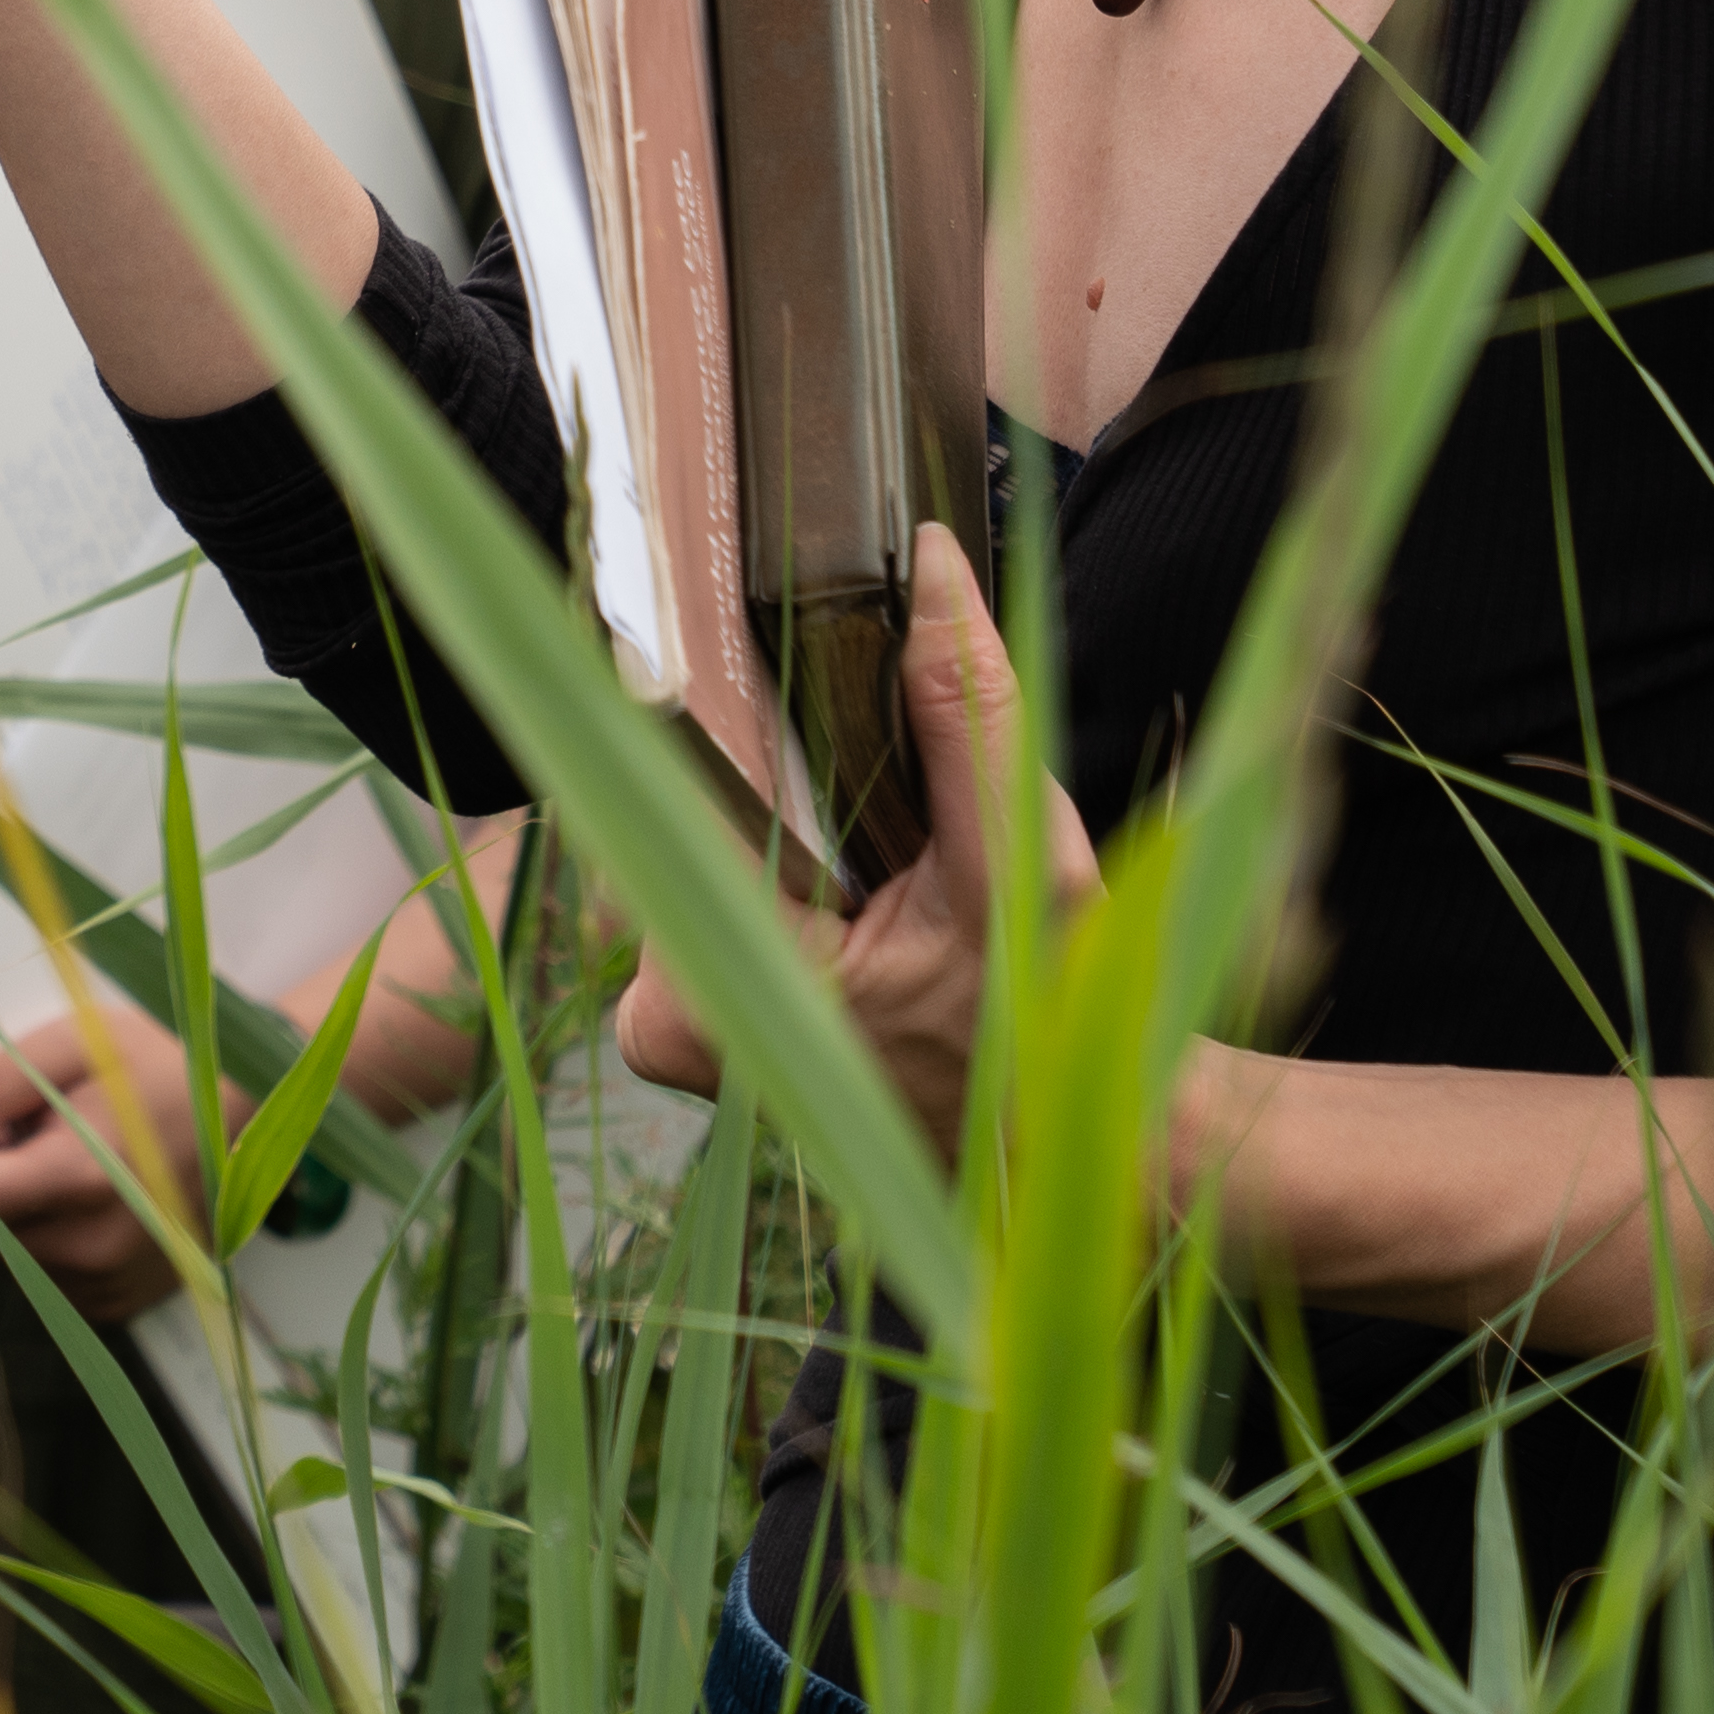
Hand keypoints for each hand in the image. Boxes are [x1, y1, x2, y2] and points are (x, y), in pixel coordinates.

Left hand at [0, 994, 215, 1323]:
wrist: (254, 1113)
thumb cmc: (157, 1064)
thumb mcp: (69, 1045)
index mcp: (77, 1179)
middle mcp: (90, 1249)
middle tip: (5, 1130)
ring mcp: (107, 1285)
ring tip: (55, 1154)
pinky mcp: (119, 1305)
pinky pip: (39, 1277)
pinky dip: (36, 1236)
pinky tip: (79, 1192)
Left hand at [619, 522, 1086, 1150]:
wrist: (1065, 1152)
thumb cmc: (1041, 1027)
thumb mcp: (1024, 867)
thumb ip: (966, 716)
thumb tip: (925, 561)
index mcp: (711, 984)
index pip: (648, 791)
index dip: (669, 688)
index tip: (692, 593)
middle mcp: (664, 1011)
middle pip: (665, 815)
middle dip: (745, 756)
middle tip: (819, 726)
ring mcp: (671, 1023)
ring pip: (687, 850)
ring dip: (760, 806)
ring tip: (847, 807)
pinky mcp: (691, 1025)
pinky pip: (703, 892)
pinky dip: (761, 856)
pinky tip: (830, 849)